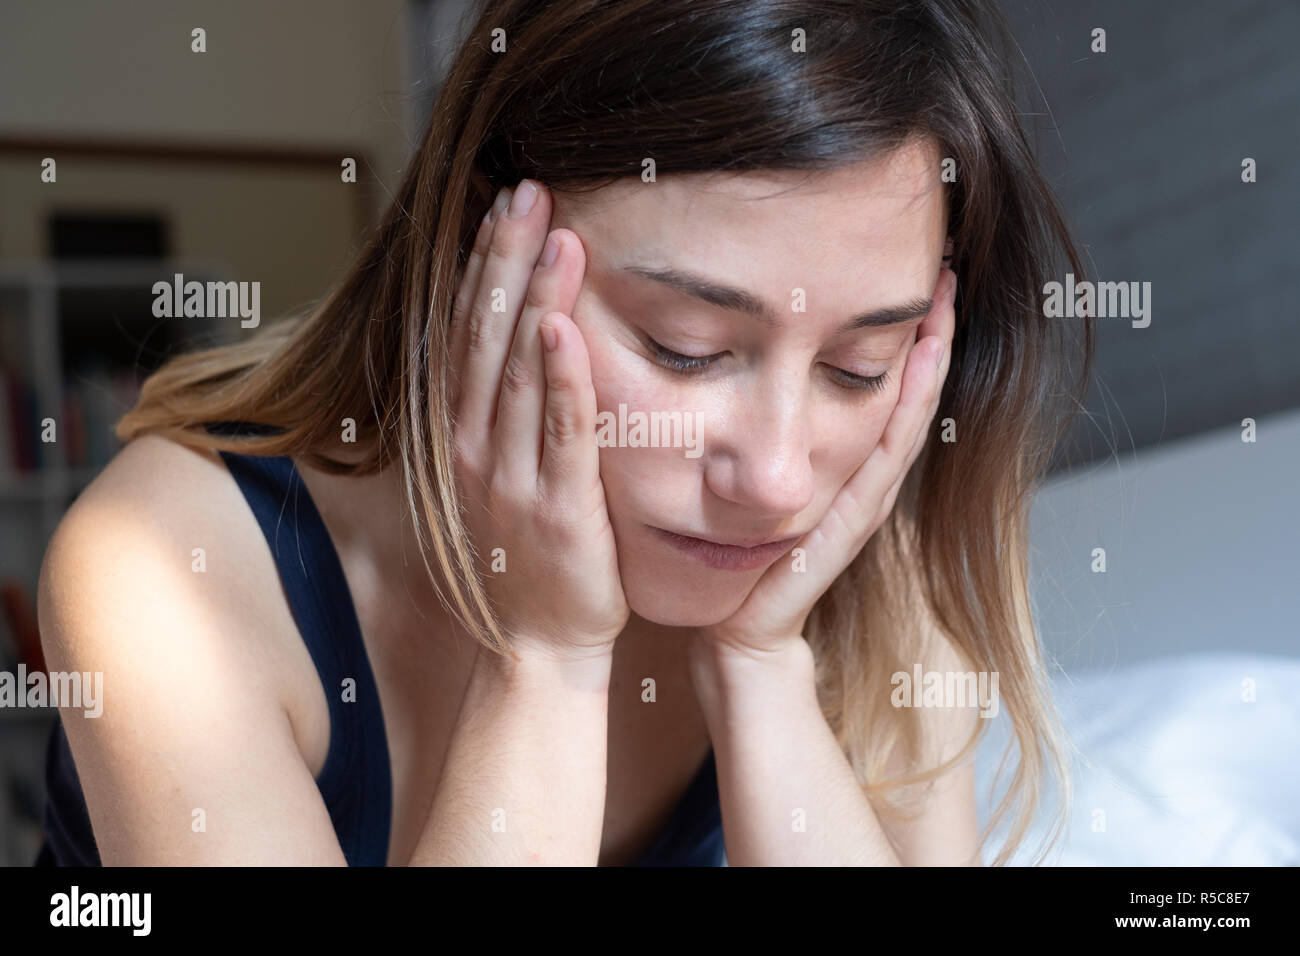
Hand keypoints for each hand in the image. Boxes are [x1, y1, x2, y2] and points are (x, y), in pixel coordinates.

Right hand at [447, 179, 628, 663]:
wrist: (540, 645)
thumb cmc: (531, 557)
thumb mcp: (501, 476)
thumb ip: (506, 413)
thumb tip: (523, 342)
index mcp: (459, 437)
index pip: (467, 334)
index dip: (480, 268)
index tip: (500, 206)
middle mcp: (472, 449)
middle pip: (483, 336)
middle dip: (503, 260)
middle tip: (526, 190)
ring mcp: (509, 478)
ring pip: (516, 372)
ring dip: (531, 298)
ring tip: (550, 231)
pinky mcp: (555, 507)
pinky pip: (557, 433)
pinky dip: (559, 379)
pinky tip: (562, 327)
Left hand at [691, 267, 957, 664]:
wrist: (736, 635)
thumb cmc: (733, 563)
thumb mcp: (737, 484)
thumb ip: (738, 439)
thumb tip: (711, 371)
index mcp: (835, 465)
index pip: (870, 389)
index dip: (895, 338)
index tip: (907, 280)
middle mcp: (856, 477)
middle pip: (901, 395)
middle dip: (926, 335)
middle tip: (944, 272)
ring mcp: (860, 497)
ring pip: (904, 416)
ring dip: (930, 359)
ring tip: (945, 301)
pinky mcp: (852, 518)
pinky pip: (886, 454)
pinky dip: (911, 406)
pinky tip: (924, 360)